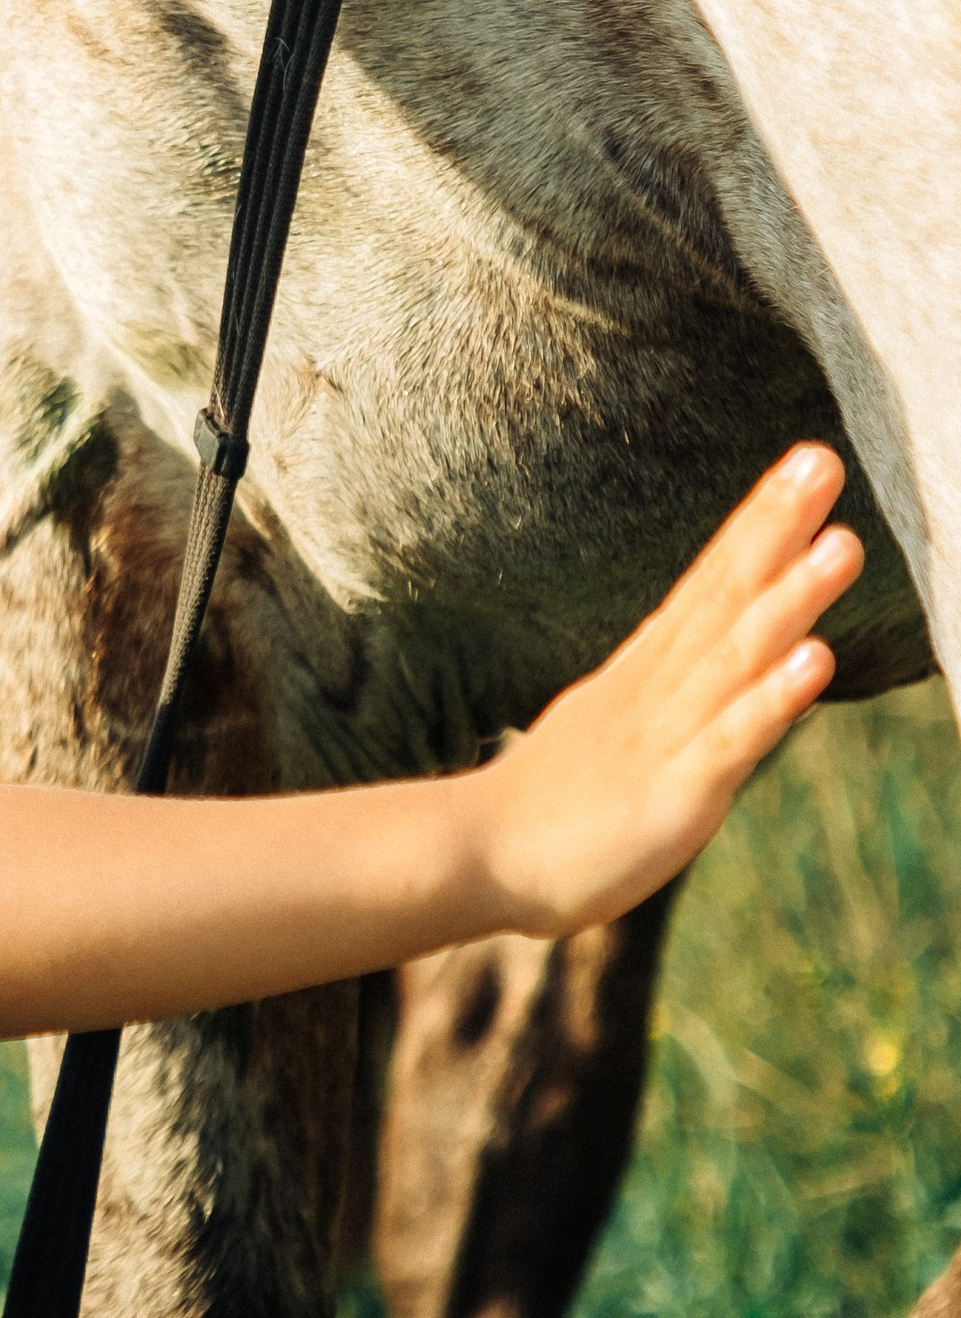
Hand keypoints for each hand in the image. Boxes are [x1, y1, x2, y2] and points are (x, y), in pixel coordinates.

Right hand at [474, 443, 861, 935]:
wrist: (475, 857)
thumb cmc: (546, 805)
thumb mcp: (608, 730)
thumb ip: (662, 694)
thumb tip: (697, 660)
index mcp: (644, 675)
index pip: (707, 584)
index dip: (757, 524)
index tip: (802, 462)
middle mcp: (657, 691)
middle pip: (723, 598)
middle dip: (775, 529)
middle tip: (822, 459)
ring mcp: (664, 738)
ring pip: (734, 658)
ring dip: (789, 599)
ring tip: (842, 544)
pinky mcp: (672, 795)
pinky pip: (730, 741)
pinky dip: (772, 698)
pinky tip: (816, 658)